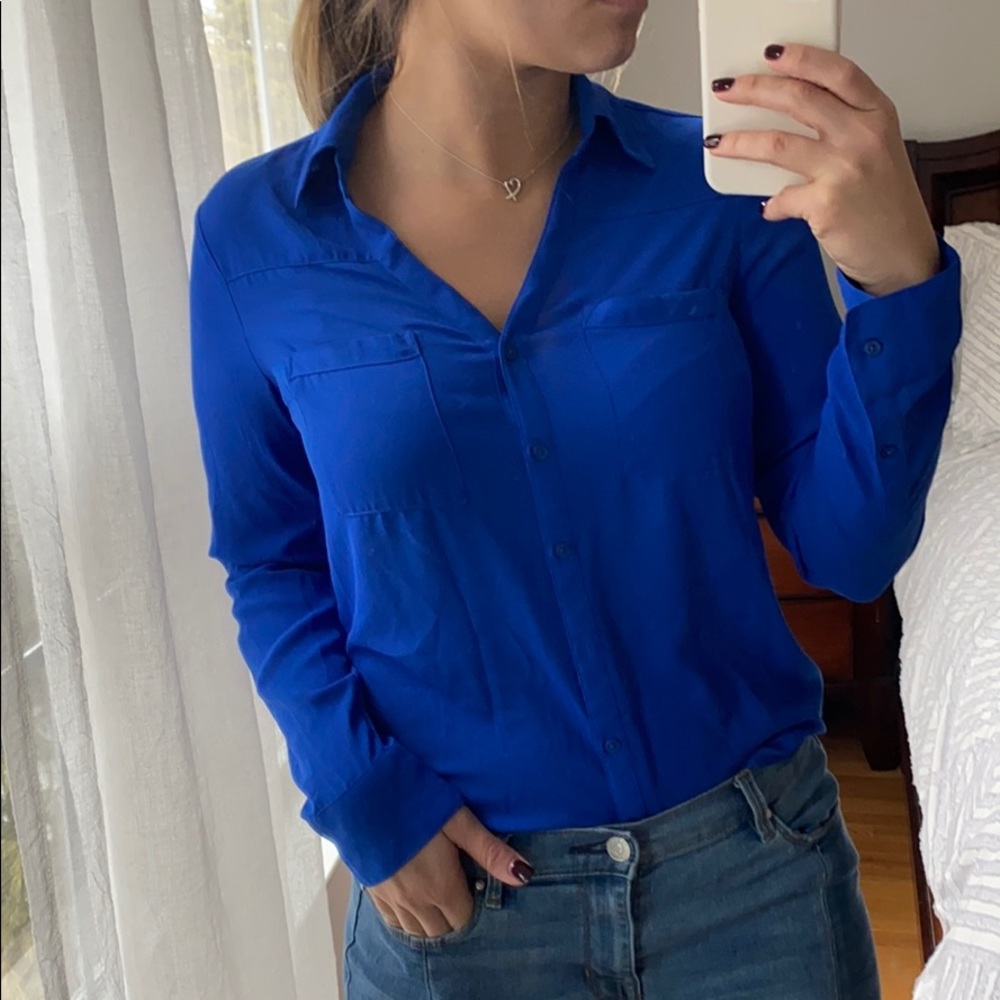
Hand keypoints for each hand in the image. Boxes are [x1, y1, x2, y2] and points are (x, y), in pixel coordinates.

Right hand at [366, 806, 533, 937]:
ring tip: (439, 903)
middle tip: (461, 895)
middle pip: (440, 931)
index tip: (477, 890)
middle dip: (453, 919)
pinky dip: (406, 920)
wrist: (360, 791)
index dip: (474, 909)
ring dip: (430, 923)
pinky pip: (392, 922)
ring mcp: (390, 898)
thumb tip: (524, 875)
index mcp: (440, 886)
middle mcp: (415, 901)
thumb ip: (489, 851)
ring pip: (415, 931)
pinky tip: (411, 904)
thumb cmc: (413, 799)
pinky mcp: (372, 890)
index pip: (464, 920)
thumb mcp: (457, 819)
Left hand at [707, 44, 938, 295]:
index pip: (837, 72)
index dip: (801, 58)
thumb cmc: (885, 202)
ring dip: (739, 142)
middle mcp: (863, 136)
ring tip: (716, 143)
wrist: (901, 252)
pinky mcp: (825, 204)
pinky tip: (769, 208)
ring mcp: (844, 169)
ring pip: (776, 144)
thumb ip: (842, 126)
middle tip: (727, 90)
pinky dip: (771, 205)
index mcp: (878, 115)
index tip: (771, 54)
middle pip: (799, 99)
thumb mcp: (876, 149)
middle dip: (755, 89)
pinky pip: (781, 197)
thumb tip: (787, 113)